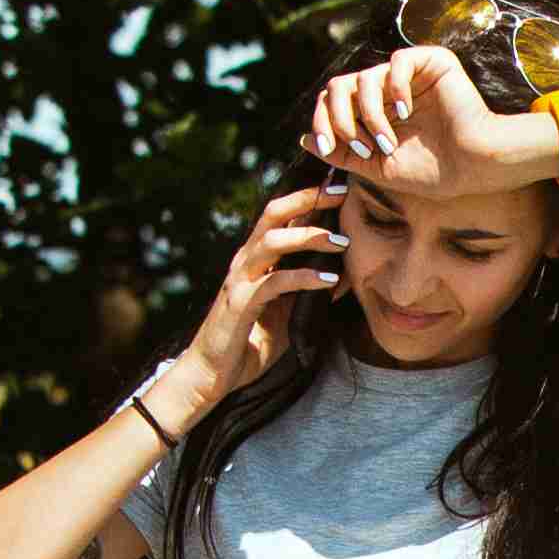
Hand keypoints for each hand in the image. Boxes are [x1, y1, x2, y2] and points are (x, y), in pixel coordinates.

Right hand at [179, 173, 348, 389]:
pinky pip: (274, 282)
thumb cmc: (252, 341)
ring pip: (272, 242)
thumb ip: (310, 291)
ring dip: (309, 237)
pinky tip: (328, 280)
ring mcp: (241, 279)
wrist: (214, 372)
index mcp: (258, 258)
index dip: (309, 197)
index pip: (282, 216)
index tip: (341, 186)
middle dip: (308, 200)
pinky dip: (303, 277)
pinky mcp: (240, 302)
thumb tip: (345, 276)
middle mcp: (246, 261)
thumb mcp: (290, 312)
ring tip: (341, 241)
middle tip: (341, 193)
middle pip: (273, 214)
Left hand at [304, 49, 547, 195]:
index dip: (322, 122)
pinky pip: (397, 62)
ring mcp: (409, 74)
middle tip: (356, 144)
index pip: (333, 102)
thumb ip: (341, 153)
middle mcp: (388, 89)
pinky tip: (406, 112)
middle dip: (336, 117)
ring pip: (363, 78)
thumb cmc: (434, 171)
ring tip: (388, 140)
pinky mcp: (431, 61)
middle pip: (339, 86)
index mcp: (376, 109)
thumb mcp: (377, 166)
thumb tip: (304, 139)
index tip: (327, 147)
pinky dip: (395, 88)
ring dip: (369, 115)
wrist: (475, 167)